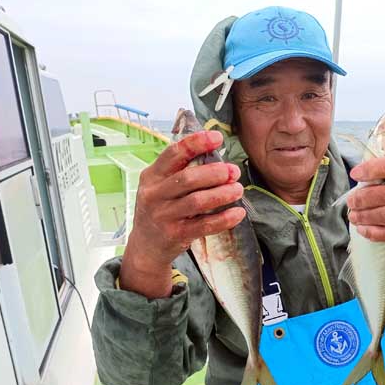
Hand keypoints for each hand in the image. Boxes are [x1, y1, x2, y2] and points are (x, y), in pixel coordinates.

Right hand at [120, 130, 244, 297]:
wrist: (146, 246)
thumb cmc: (161, 208)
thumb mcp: (161, 186)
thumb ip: (181, 170)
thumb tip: (216, 155)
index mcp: (152, 176)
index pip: (173, 154)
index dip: (196, 143)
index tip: (218, 138)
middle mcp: (154, 194)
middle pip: (188, 178)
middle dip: (215, 173)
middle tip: (234, 171)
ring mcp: (163, 216)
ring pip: (197, 201)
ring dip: (222, 194)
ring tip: (238, 189)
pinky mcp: (175, 235)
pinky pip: (204, 225)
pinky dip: (224, 219)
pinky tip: (238, 213)